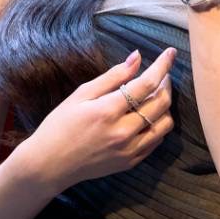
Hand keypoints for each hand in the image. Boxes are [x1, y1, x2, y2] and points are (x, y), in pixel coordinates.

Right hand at [22, 47, 175, 192]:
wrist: (48, 165)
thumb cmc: (60, 126)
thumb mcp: (81, 95)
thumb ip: (113, 76)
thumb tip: (137, 57)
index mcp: (108, 111)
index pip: (147, 83)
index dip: (163, 65)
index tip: (171, 52)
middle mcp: (123, 132)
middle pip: (162, 103)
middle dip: (166, 83)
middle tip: (161, 74)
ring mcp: (129, 150)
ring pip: (165, 123)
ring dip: (165, 105)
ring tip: (154, 95)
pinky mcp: (131, 162)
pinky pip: (157, 140)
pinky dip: (158, 124)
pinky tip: (147, 115)